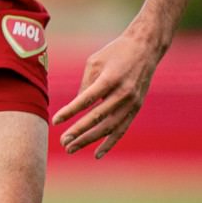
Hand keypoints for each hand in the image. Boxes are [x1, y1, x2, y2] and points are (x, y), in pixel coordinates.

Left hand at [52, 33, 161, 157]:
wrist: (145, 48)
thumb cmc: (115, 53)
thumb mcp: (94, 62)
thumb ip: (85, 85)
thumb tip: (76, 107)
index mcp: (110, 79)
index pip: (86, 100)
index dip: (70, 111)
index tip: (55, 121)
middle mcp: (123, 93)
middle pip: (98, 118)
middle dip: (79, 132)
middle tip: (63, 142)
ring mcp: (132, 103)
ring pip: (109, 128)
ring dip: (90, 140)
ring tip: (71, 148)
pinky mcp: (136, 108)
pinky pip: (122, 129)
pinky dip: (110, 142)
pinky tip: (97, 154)